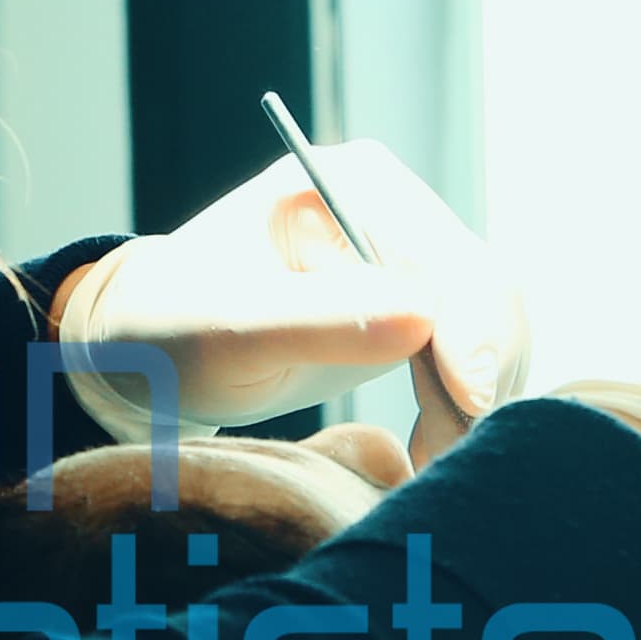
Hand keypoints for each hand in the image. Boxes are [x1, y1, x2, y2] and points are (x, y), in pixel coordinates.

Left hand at [53, 138, 526, 443]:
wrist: (146, 347)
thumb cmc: (167, 327)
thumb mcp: (226, 328)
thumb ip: (317, 319)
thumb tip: (421, 319)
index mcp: (353, 183)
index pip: (450, 263)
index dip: (473, 338)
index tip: (464, 409)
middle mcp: (396, 209)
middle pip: (488, 296)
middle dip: (477, 380)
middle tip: (440, 455)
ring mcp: (411, 256)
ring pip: (494, 330)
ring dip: (476, 400)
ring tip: (428, 456)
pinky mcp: (417, 304)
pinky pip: (474, 353)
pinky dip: (464, 403)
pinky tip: (431, 440)